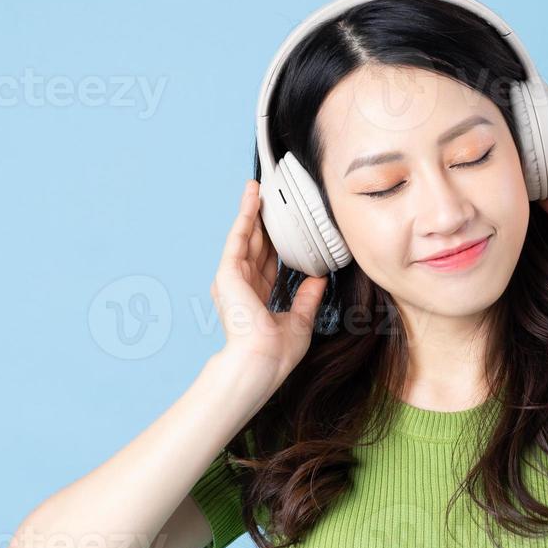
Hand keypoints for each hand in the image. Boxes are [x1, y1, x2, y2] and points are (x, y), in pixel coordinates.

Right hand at [210, 179, 327, 384]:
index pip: (268, 262)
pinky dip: (245, 214)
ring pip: (246, 235)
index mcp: (256, 298)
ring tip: (259, 186)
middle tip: (273, 195)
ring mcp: (232, 278)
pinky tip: (252, 195)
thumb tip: (320, 278)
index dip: (276, 241)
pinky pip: (238, 236)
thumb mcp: (300, 320)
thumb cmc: (277, 352)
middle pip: (256, 244)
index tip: (286, 223)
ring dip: (252, 210)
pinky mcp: (227, 272)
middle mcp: (241, 285)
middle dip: (264, 220)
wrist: (261, 362)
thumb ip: (307, 297)